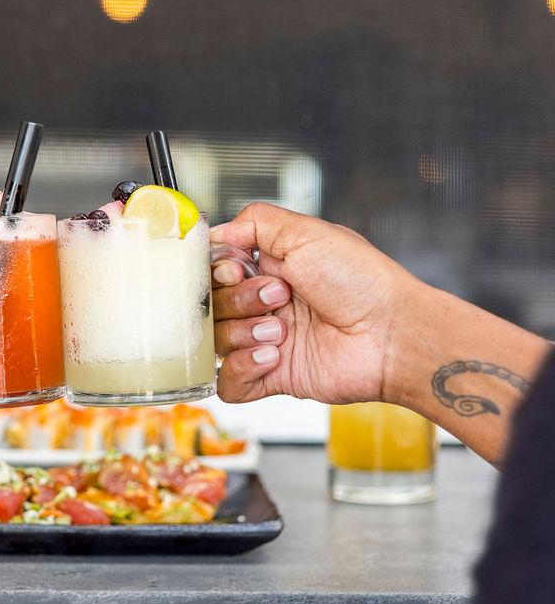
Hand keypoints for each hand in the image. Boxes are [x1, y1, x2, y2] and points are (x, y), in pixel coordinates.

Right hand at [210, 202, 416, 406]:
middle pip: (211, 306)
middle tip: (277, 298)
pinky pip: (228, 383)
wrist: (393, 334)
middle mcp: (264, 305)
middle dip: (237, 301)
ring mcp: (266, 342)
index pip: (215, 272)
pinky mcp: (272, 377)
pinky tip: (272, 357)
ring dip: (242, 333)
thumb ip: (255, 221)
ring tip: (281, 331)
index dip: (219, 272)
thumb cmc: (361, 281)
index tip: (240, 269)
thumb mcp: (307, 232)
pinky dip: (240, 369)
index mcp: (270, 269)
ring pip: (216, 343)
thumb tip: (216, 232)